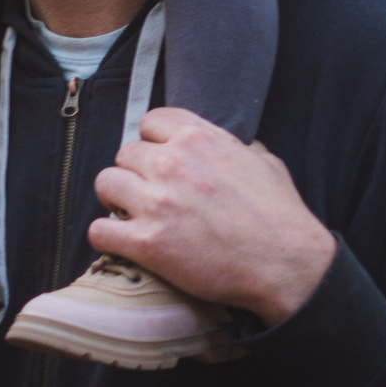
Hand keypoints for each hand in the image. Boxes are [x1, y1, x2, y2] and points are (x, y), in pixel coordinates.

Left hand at [88, 107, 335, 324]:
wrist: (286, 265)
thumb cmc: (281, 216)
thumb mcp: (263, 161)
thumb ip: (232, 147)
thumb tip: (223, 145)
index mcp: (199, 137)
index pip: (150, 121)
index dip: (154, 143)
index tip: (161, 161)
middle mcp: (172, 163)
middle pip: (125, 153)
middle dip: (135, 173)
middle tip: (149, 193)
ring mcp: (157, 202)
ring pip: (105, 184)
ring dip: (116, 199)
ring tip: (131, 214)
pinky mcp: (147, 243)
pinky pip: (99, 230)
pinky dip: (106, 236)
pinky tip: (123, 242)